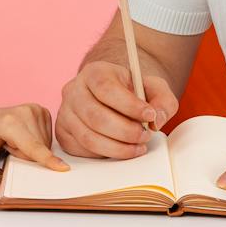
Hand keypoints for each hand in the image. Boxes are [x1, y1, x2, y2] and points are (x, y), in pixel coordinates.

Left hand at [0, 104, 68, 179]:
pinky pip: (48, 137)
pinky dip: (37, 142)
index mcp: (10, 122)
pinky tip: (23, 136)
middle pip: (39, 148)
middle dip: (26, 156)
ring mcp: (35, 109)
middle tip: (7, 147)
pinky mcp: (42, 110)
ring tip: (13, 141)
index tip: (63, 168)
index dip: (46, 159)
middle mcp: (25, 112)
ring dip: (31, 149)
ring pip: (45, 144)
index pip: (32, 146)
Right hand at [55, 59, 178, 159]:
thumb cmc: (133, 92)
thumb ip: (162, 100)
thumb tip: (156, 120)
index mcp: (94, 72)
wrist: (114, 97)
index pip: (106, 88)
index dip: (129, 105)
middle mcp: (74, 90)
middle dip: (126, 132)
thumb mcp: (154, 88)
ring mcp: (65, 113)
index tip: (150, 115)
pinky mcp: (63, 133)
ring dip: (118, 148)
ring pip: (89, 137)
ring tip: (138, 146)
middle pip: (96, 117)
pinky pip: (83, 150)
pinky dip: (105, 154)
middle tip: (146, 136)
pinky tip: (121, 148)